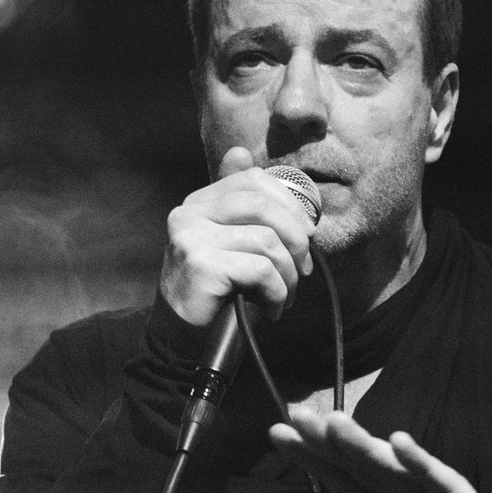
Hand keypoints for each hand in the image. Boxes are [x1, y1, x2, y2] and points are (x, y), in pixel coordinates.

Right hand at [160, 146, 317, 328]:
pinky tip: (270, 308)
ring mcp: (190, 237)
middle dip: (296, 239)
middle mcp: (188, 213)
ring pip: (267, 241)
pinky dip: (276, 292)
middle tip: (304, 270)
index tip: (308, 235)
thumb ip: (240, 205)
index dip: (290, 204)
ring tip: (284, 296)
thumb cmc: (217, 294)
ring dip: (288, 275)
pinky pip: (261, 269)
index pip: (254, 179)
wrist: (183, 341)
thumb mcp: (232, 243)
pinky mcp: (200, 264)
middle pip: (264, 206)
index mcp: (198, 202)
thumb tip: (240, 151)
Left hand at [268, 406, 491, 492]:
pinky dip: (421, 464)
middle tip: (296, 414)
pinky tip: (400, 443)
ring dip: (366, 444)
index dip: (309, 455)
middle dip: (328, 439)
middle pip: (359, 461)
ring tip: (335, 423)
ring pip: (393, 466)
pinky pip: (441, 483)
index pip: (338, 475)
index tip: (275, 432)